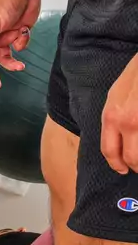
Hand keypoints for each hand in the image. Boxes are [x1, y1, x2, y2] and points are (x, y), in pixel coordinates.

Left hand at [101, 57, 137, 173]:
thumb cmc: (136, 74)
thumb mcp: (115, 95)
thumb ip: (114, 118)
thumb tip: (118, 139)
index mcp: (112, 117)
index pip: (110, 150)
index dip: (117, 164)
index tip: (123, 169)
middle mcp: (128, 122)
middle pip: (132, 158)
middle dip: (137, 166)